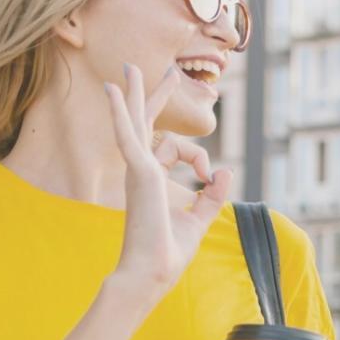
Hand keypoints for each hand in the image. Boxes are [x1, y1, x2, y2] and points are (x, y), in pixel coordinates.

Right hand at [105, 62, 231, 300]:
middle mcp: (140, 171)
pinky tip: (114, 91)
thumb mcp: (198, 220)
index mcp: (152, 181)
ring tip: (130, 66)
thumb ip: (211, 196)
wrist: (151, 273)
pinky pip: (128, 135)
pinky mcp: (138, 172)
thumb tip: (226, 170)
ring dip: (135, 93)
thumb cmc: (168, 253)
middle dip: (157, 96)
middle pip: (148, 124)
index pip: (175, 151)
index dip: (199, 158)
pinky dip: (122, 113)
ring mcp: (137, 170)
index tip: (209, 175)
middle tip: (164, 70)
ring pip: (136, 122)